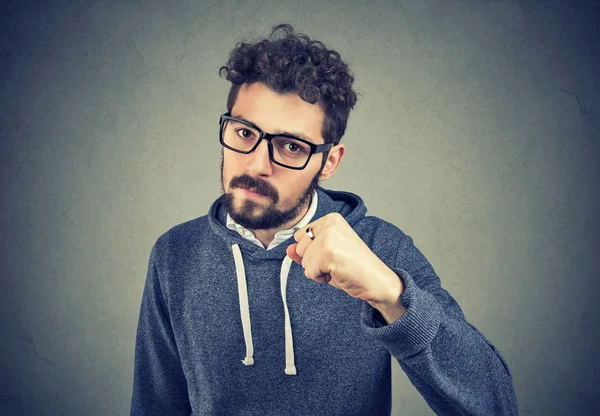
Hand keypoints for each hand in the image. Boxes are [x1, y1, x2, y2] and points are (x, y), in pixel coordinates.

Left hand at [286, 213, 405, 320]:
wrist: (376, 281)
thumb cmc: (353, 268)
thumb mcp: (326, 255)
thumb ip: (306, 250)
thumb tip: (289, 250)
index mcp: (331, 219)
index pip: (300, 236)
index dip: (313, 251)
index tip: (333, 254)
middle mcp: (329, 224)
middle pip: (300, 248)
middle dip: (313, 261)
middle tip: (336, 263)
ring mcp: (328, 238)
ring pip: (304, 261)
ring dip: (318, 271)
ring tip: (338, 268)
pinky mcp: (328, 254)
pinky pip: (309, 272)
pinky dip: (321, 278)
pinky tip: (338, 273)